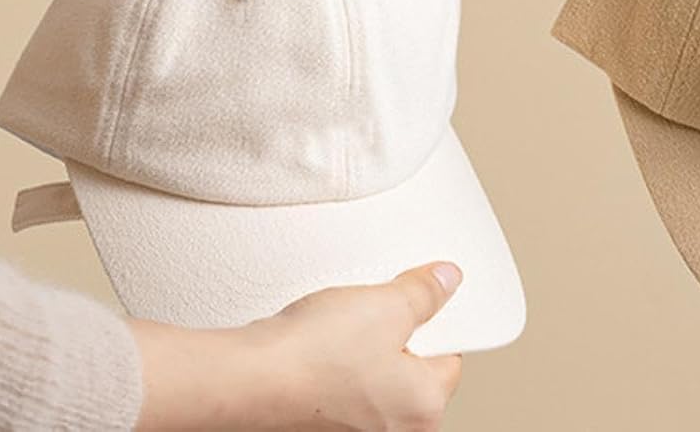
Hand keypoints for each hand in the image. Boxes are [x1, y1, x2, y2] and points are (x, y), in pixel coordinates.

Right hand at [131, 262, 465, 431]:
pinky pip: (342, 385)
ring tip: (343, 324)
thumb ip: (426, 292)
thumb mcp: (387, 304)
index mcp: (425, 407)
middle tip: (376, 309)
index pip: (450, 356)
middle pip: (412, 369)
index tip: (418, 300)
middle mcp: (396, 431)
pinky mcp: (321, 423)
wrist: (249, 378)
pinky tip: (320, 344)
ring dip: (364, 349)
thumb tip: (446, 282)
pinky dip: (335, 364)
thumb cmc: (316, 357)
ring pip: (375, 377)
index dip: (433, 319)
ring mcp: (355, 431)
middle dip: (397, 335)